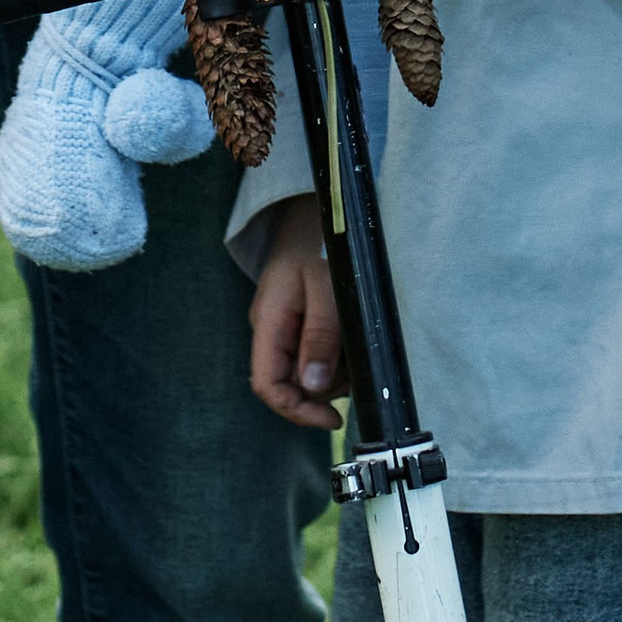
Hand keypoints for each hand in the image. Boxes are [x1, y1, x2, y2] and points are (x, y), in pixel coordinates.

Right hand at [249, 197, 342, 428]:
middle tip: (354, 361)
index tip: (333, 417)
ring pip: (306, 371)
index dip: (297, 410)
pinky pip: (315, 351)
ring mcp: (283, 325)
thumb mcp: (326, 286)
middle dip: (324, 386)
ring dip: (334, 369)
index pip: (267, 385)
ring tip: (354, 335)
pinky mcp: (299, 320)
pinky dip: (336, 352)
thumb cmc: (320, 238)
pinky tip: (348, 330)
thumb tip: (316, 388)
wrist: (316, 204)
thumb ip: (321, 336)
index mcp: (268, 321)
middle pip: (289, 382)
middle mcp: (270, 328)